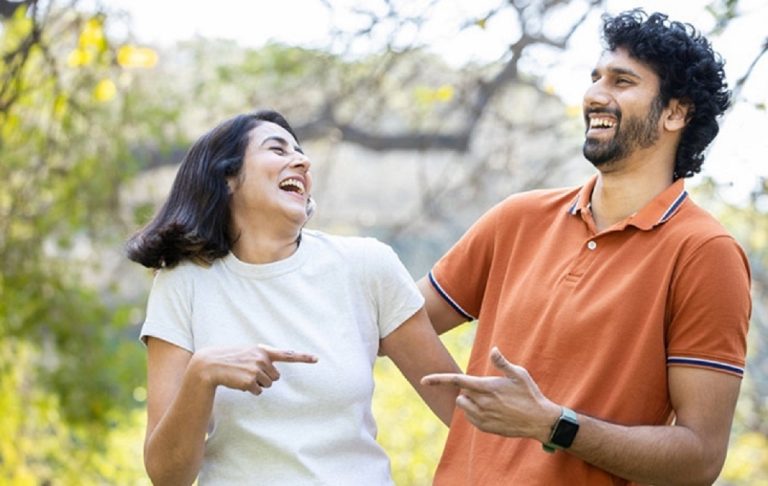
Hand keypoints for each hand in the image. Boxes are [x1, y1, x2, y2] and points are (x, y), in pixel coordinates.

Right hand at [191, 344, 317, 394]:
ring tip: (241, 376)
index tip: (316, 359)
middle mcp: (262, 359)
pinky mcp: (250, 381)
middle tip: (247, 372)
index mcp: (262, 351)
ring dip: (256, 384)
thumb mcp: (246, 353)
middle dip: (264, 378)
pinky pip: (257, 392)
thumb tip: (272, 370)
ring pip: (267, 385)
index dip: (303, 357)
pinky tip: (238, 383)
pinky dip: (250, 391)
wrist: (209, 365)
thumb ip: (261, 357)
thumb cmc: (228, 359)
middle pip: (275, 377)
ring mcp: (256, 370)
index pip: (287, 354)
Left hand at [421, 346, 558, 440]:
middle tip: (487, 390)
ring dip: (470, 402)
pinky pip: (470, 418)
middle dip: (467, 391)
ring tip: (491, 401)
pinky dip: (475, 413)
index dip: (438, 379)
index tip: (423, 380)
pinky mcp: (486, 428)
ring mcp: (483, 417)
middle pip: (460, 395)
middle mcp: (482, 403)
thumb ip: (503, 363)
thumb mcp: (519, 374)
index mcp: (488, 387)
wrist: (539, 421)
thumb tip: (493, 349)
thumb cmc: (530, 394)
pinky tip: (493, 411)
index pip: (457, 381)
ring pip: (463, 407)